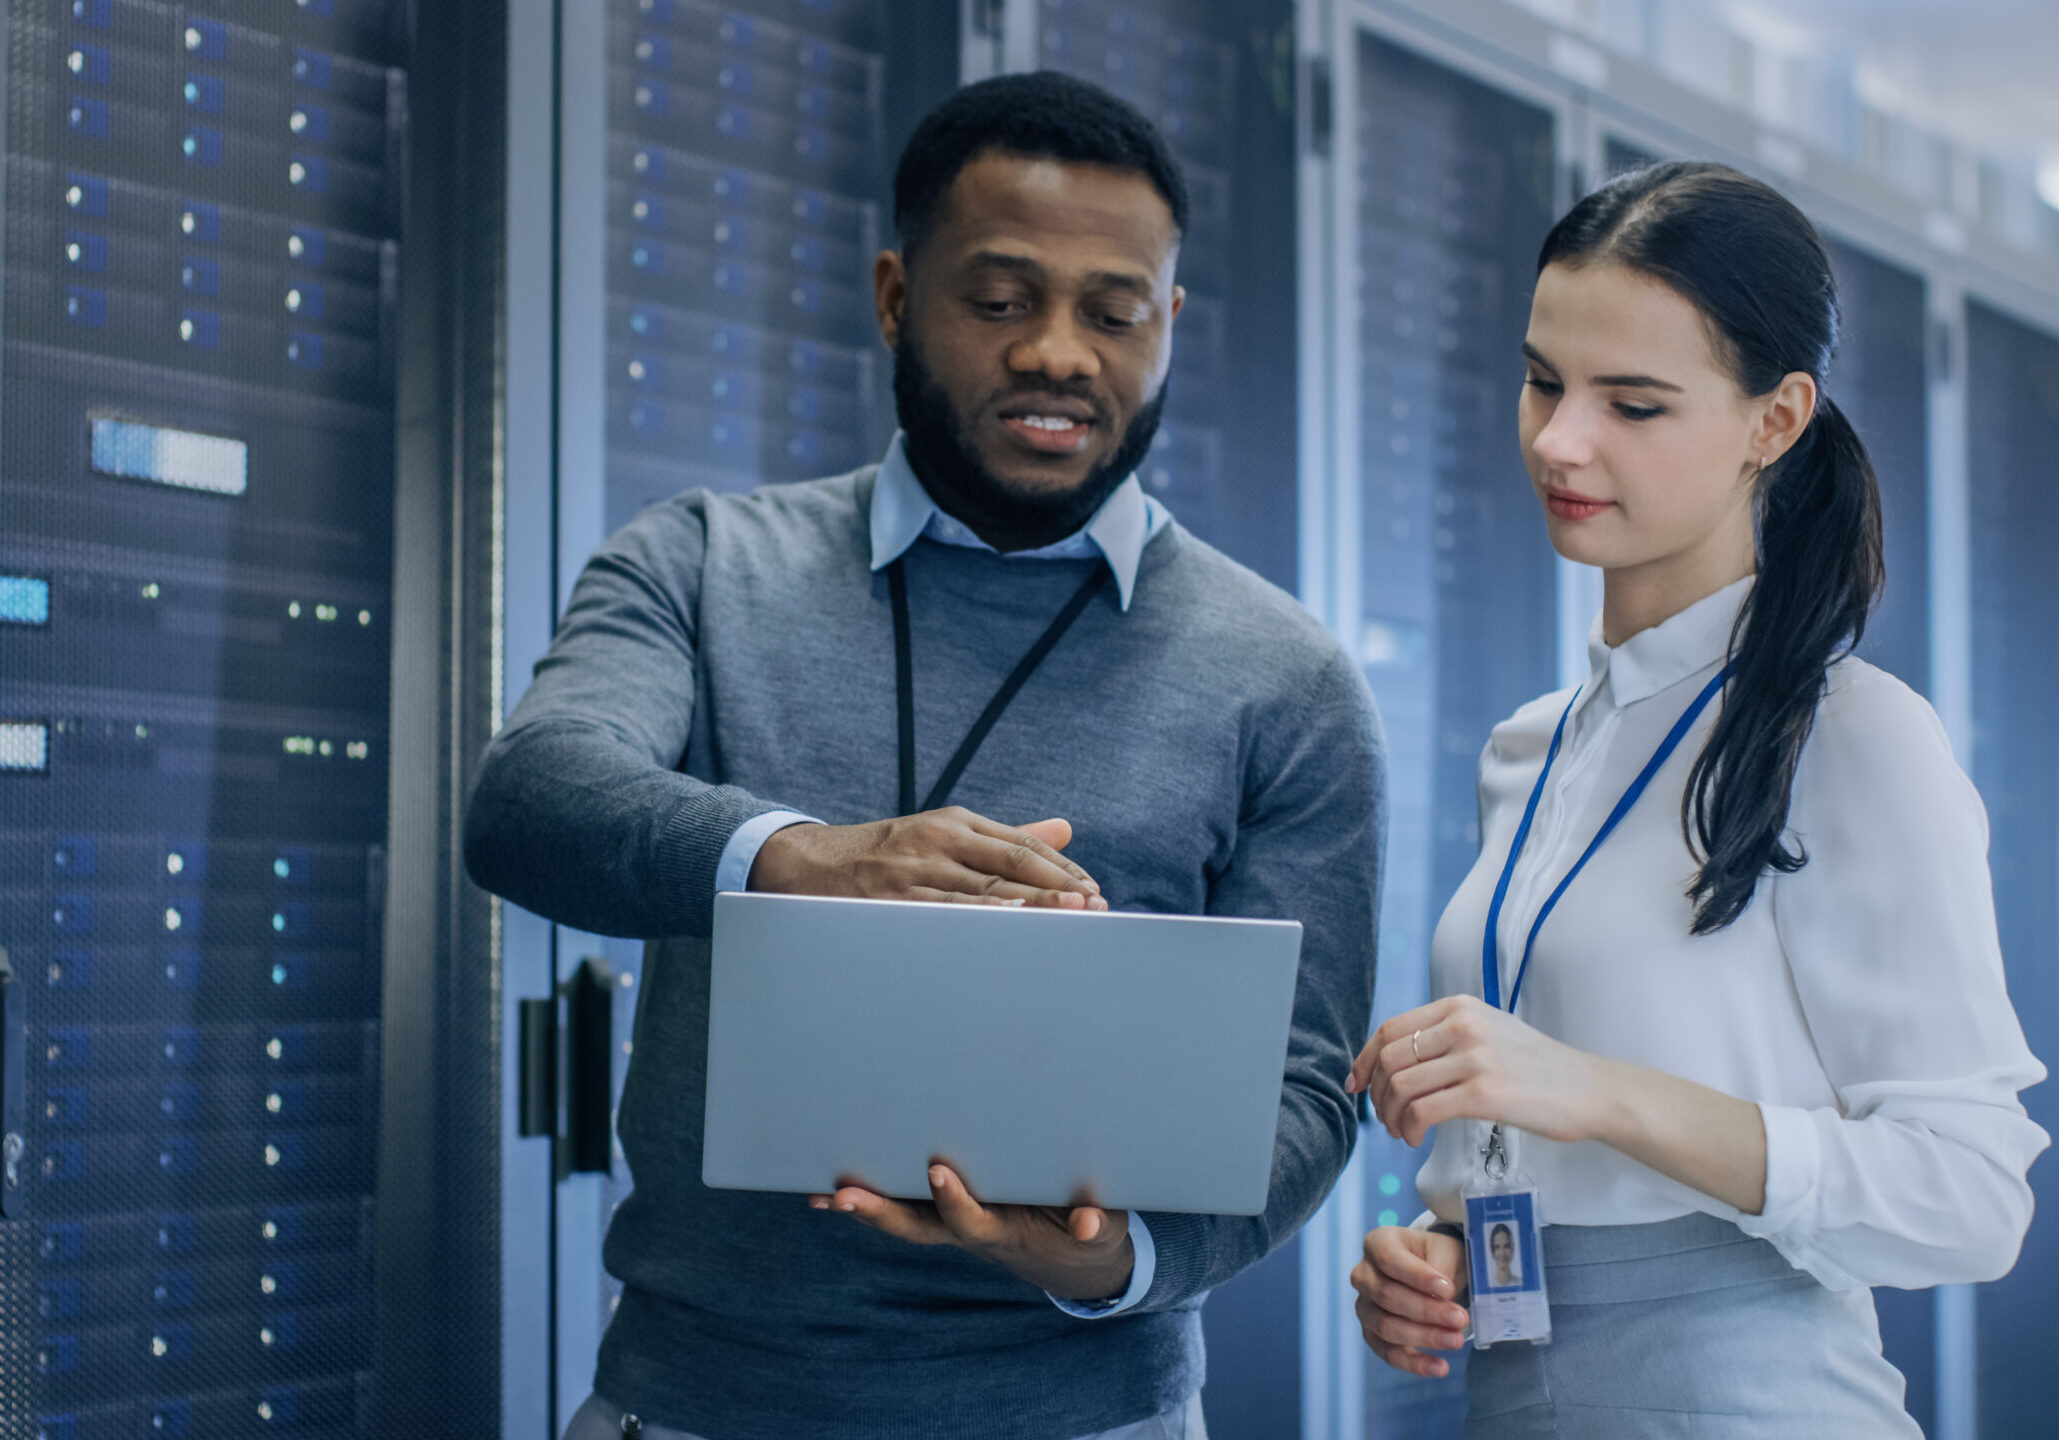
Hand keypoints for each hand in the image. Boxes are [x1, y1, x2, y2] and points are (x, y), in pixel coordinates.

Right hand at [749, 809, 1108, 909]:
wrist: (804, 864)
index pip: (1022, 845)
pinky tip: (1005, 928)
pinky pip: (939, 915)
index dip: (1062, 869)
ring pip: (980, 891)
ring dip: (1028, 907)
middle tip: (1095, 908)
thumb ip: (1005, 837)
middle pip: (1009, 866)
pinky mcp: (888, 902)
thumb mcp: (941, 833)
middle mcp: (936, 841)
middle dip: (1056, 888)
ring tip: (1068, 919)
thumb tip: (1065, 830)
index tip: (1094, 892)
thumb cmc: (885, 855)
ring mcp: (911, 872)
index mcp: (954, 823)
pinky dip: (975, 921)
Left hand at [810, 1163, 1134, 1301]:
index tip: (938, 1171)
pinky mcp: (947, 1211)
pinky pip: (902, 1207)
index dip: (954, 1201)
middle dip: (880, 1213)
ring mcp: (953, 1223)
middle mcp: (969, 1230)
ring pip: (902, 1218)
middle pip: (917, 1228)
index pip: (972, 1220)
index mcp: (1004, 1231)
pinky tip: (826, 1193)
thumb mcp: (1101, 1228)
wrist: (1074, 1255)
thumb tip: (1084, 1223)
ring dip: (863, 1208)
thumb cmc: (1087, 1229)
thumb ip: (1094, 1222)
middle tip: (843, 1196)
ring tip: (821, 1194)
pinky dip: (867, 1202)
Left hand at [1345, 995, 1614, 1147]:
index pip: (1390, 1029)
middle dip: (1376, 1094)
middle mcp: (1463, 1025)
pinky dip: (1408, 1129)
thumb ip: (1447, 1036)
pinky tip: (1414, 1139)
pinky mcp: (1484, 1092)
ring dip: (1390, 1116)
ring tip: (1401, 1132)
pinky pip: (1422, 1110)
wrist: (1589, 1089)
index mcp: (1459, 1007)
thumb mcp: (1490, 1031)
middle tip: (1384, 1118)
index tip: (1355, 1085)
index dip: (1364, 1060)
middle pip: (1390, 1059)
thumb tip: (1394, 1059)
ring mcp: (1474, 1057)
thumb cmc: (1538, 1068)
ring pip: (1401, 1086)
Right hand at [1351, 1225, 1468, 1376]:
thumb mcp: (1445, 1251)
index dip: (1418, 1277)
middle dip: (1426, 1311)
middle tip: (1460, 1319)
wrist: (1434, 1274)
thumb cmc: (1439, 1257)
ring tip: (1456, 1340)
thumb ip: (1440, 1270)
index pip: (1390, 1260)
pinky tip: (1441, 1367)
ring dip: (1423, 1336)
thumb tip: (1441, 1299)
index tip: (1448, 1289)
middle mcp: (1363, 1274)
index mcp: (1378, 1243)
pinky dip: (1415, 1363)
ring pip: (1386, 1326)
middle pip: (1387, 1296)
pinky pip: (1388, 1353)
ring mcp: (1364, 1306)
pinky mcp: (1372, 1334)